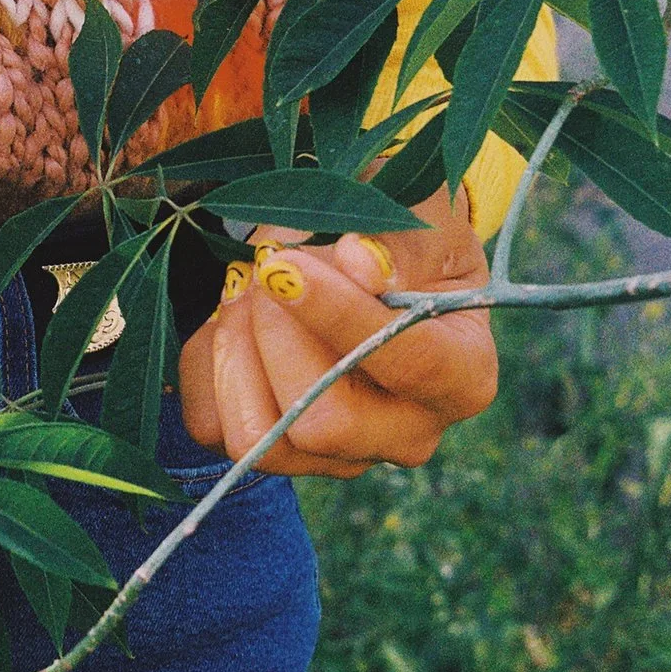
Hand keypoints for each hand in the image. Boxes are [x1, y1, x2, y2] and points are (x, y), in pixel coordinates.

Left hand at [176, 189, 497, 478]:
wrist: (358, 253)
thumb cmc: (397, 235)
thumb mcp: (416, 217)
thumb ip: (398, 242)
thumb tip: (364, 268)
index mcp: (463, 376)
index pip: (408, 365)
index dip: (341, 317)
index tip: (288, 267)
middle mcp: (408, 432)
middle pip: (326, 423)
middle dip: (277, 336)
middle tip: (266, 266)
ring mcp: (339, 454)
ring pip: (259, 437)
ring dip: (236, 349)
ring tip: (247, 286)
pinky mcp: (273, 452)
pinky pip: (210, 423)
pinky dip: (208, 361)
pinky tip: (229, 317)